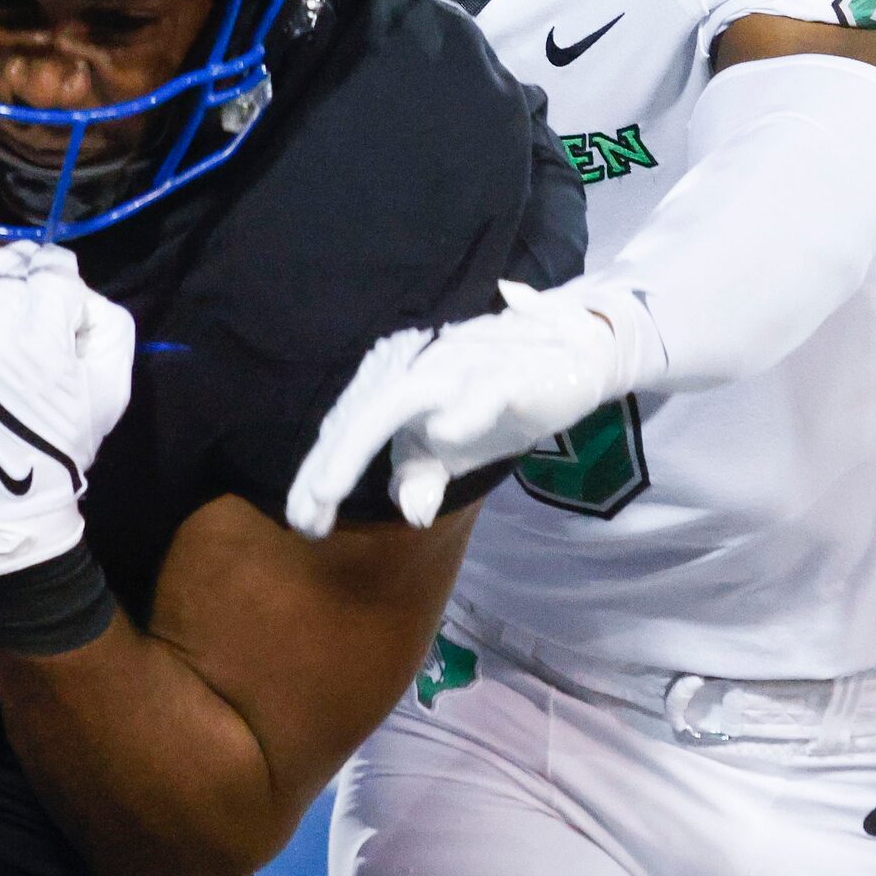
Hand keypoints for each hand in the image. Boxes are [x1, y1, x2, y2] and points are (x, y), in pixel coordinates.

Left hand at [0, 230, 134, 577]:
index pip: (53, 271)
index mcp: (38, 340)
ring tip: (8, 286)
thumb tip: (77, 288)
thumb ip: (109, 321)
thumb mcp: (114, 387)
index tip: (66, 295)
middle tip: (39, 298)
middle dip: (33, 274)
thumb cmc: (60, 447)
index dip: (65, 278)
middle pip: (14, 265)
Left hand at [286, 281, 645, 538]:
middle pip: (363, 410)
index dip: (321, 470)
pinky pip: (480, 389)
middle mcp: (423, 363)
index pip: (352, 422)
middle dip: (329, 465)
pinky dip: (461, 413)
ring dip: (360, 444)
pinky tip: (442, 435)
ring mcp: (463, 361)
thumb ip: (424, 470)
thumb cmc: (501, 401)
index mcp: (404, 376)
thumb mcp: (458, 448)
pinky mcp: (509, 369)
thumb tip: (410, 511)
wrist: (574, 355)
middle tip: (305, 518)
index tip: (301, 520)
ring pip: (402, 397)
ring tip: (330, 489)